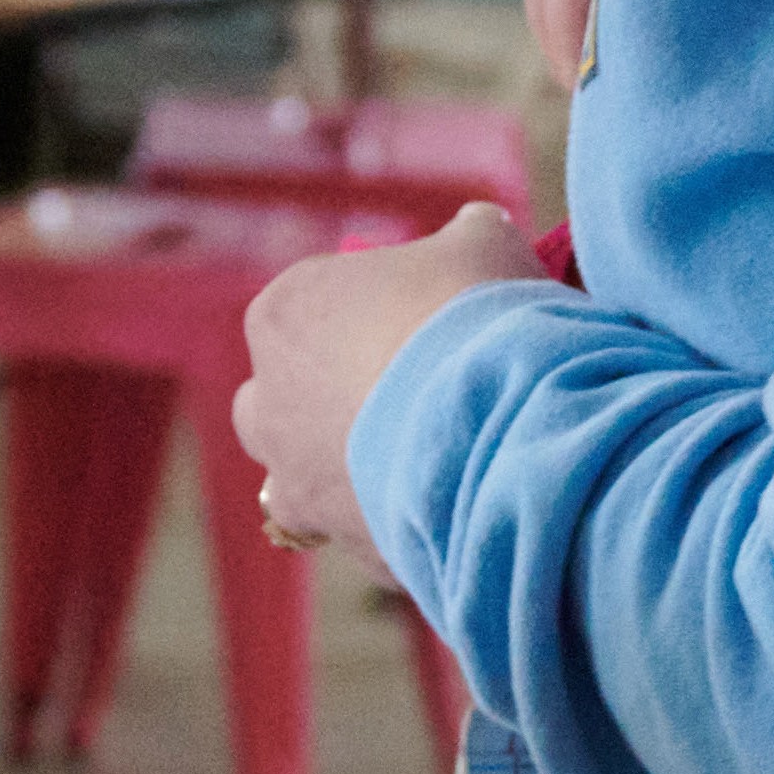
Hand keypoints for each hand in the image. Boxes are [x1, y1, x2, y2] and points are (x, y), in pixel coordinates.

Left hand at [236, 206, 539, 555]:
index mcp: (282, 313)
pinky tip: (459, 499)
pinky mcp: (343, 545)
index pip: (313, 308)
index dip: (374, 315)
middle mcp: (267, 403)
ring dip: (358, 468)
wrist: (505, 426)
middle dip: (338, 399)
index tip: (429, 324)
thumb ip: (467, 233)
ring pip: (312, 477)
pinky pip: (368, 531)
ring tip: (437, 456)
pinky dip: (402, 520)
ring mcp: (298, 483)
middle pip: (290, 398)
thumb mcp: (484, 243)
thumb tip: (475, 228)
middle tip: (419, 393)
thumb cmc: (478, 316)